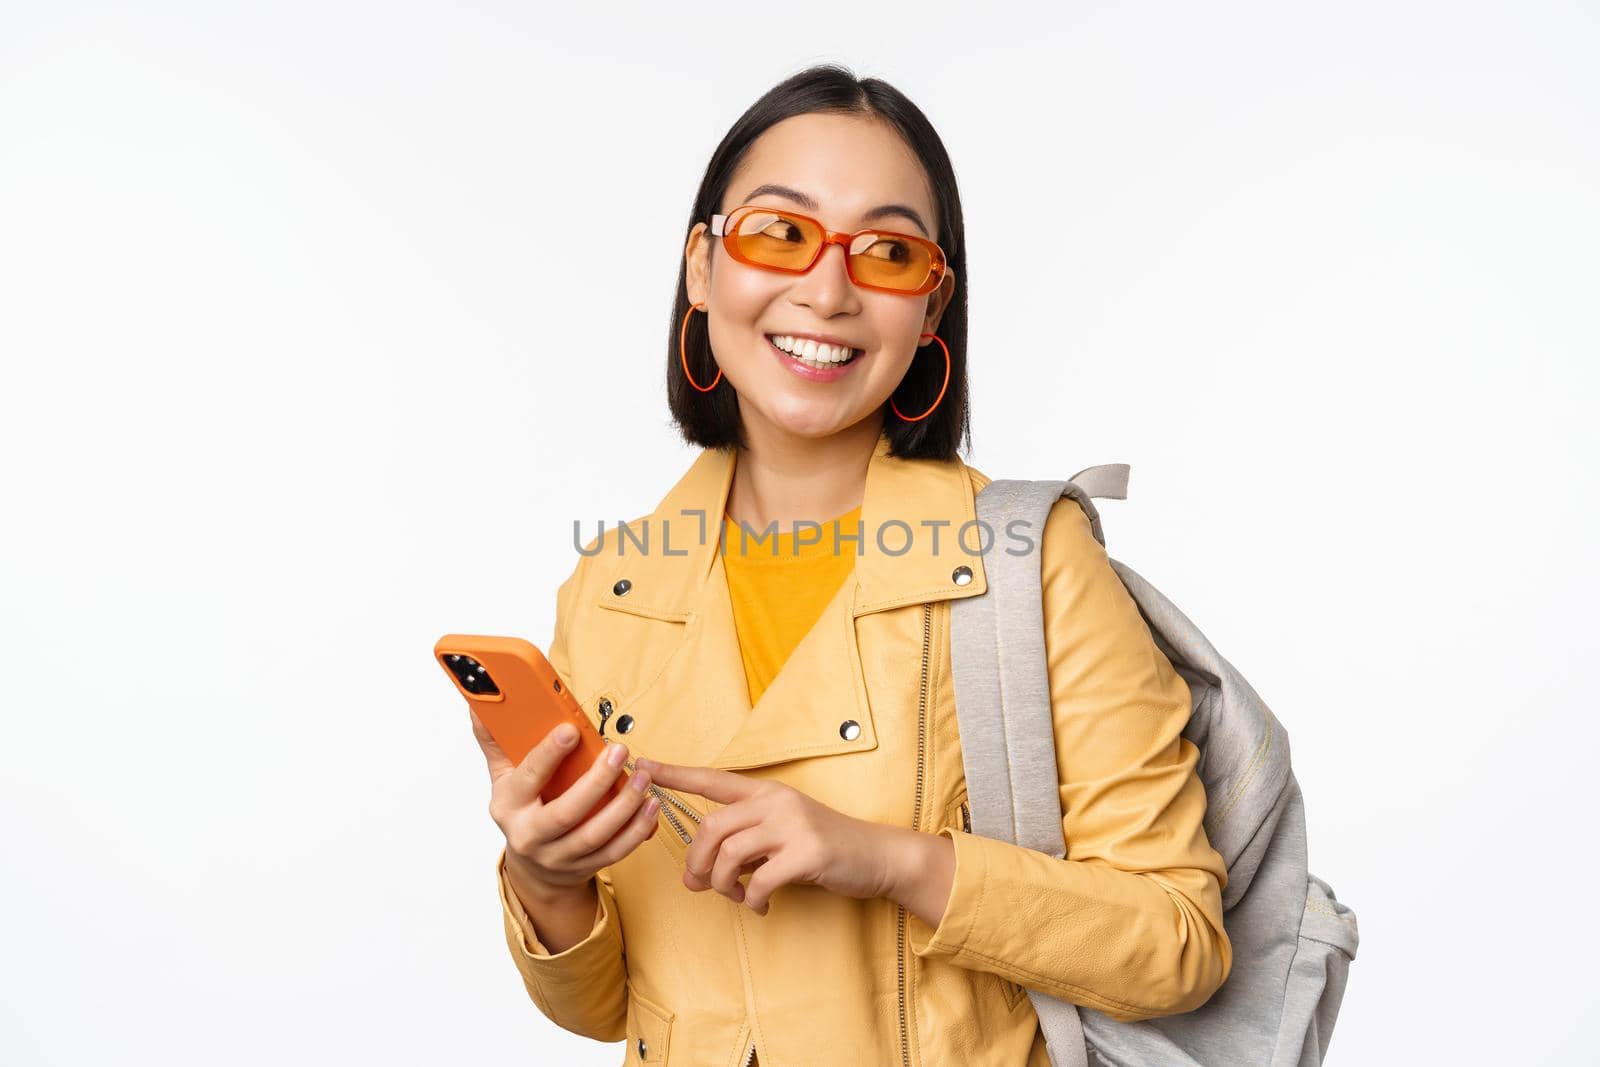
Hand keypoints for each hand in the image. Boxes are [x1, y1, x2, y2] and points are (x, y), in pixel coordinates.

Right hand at [471, 707, 659, 897]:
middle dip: (596, 781)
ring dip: (624, 806)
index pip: (528, 778)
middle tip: (620, 750)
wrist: (532, 867)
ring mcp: (558, 856)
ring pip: (594, 835)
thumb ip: (495, 740)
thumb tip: (479, 703)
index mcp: (508, 806)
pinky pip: (615, 851)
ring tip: (643, 777)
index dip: (548, 754)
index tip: (571, 729)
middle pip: (565, 813)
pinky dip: (636, 830)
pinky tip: (650, 805)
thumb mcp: (502, 776)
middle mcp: (530, 836)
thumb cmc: (521, 809)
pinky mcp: (584, 867)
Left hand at [634, 757, 898, 915]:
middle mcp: (776, 801)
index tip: (642, 764)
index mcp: (766, 792)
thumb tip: (695, 876)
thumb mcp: (779, 837)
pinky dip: (752, 900)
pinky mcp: (807, 852)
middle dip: (697, 861)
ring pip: (729, 854)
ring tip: (735, 897)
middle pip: (711, 827)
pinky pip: (759, 880)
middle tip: (701, 885)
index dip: (675, 773)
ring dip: (723, 885)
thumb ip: (740, 847)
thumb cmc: (822, 848)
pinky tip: (762, 906)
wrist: (876, 856)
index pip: (712, 779)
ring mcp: (792, 825)